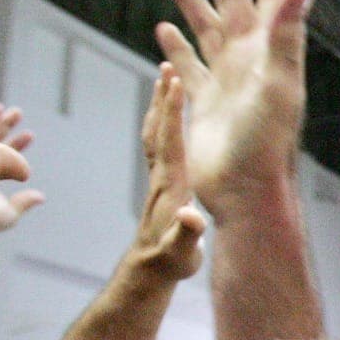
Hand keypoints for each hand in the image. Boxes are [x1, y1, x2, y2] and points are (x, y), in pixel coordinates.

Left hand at [129, 64, 207, 281]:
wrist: (149, 272)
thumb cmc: (170, 262)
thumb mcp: (182, 252)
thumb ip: (187, 233)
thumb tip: (189, 216)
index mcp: (171, 186)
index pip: (170, 141)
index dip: (172, 112)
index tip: (173, 82)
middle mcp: (161, 178)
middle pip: (159, 130)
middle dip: (162, 99)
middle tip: (165, 67)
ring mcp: (158, 181)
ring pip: (156, 136)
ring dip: (159, 107)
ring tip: (164, 81)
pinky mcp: (161, 187)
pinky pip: (159, 147)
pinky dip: (161, 125)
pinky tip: (166, 118)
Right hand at [156, 0, 315, 210]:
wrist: (245, 191)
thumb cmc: (267, 142)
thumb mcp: (278, 82)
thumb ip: (285, 34)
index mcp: (270, 51)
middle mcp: (249, 61)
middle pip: (232, 2)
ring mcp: (227, 80)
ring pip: (206, 29)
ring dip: (190, 0)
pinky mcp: (205, 102)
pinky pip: (189, 66)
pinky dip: (177, 46)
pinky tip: (164, 29)